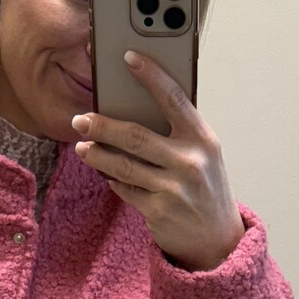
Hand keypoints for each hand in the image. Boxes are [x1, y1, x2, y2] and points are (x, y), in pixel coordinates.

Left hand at [71, 52, 244, 270]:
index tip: (129, 57)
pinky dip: (114, 180)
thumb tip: (135, 106)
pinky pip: (125, 189)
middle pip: (136, 135)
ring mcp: (174, 188)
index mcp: (204, 139)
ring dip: (97, 154)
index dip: (151, 76)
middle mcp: (190, 162)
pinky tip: (107, 173)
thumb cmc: (206, 188)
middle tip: (80, 119)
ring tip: (82, 147)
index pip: (174, 99)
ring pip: (123, 165)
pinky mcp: (159, 211)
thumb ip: (179, 132)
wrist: (217, 240)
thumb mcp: (204, 155)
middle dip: (102, 126)